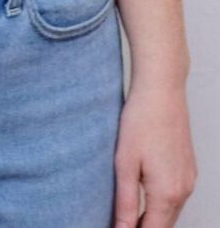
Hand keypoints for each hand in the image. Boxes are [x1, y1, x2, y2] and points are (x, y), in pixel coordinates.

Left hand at [114, 82, 196, 226]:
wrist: (162, 94)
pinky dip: (162, 205)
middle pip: (165, 225)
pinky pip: (177, 198)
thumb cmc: (139, 124)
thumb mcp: (125, 164)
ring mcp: (189, 180)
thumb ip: (126, 201)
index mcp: (167, 193)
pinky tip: (145, 199)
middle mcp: (184, 190)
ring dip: (153, 218)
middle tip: (120, 225)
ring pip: (172, 212)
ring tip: (129, 217)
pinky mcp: (189, 170)